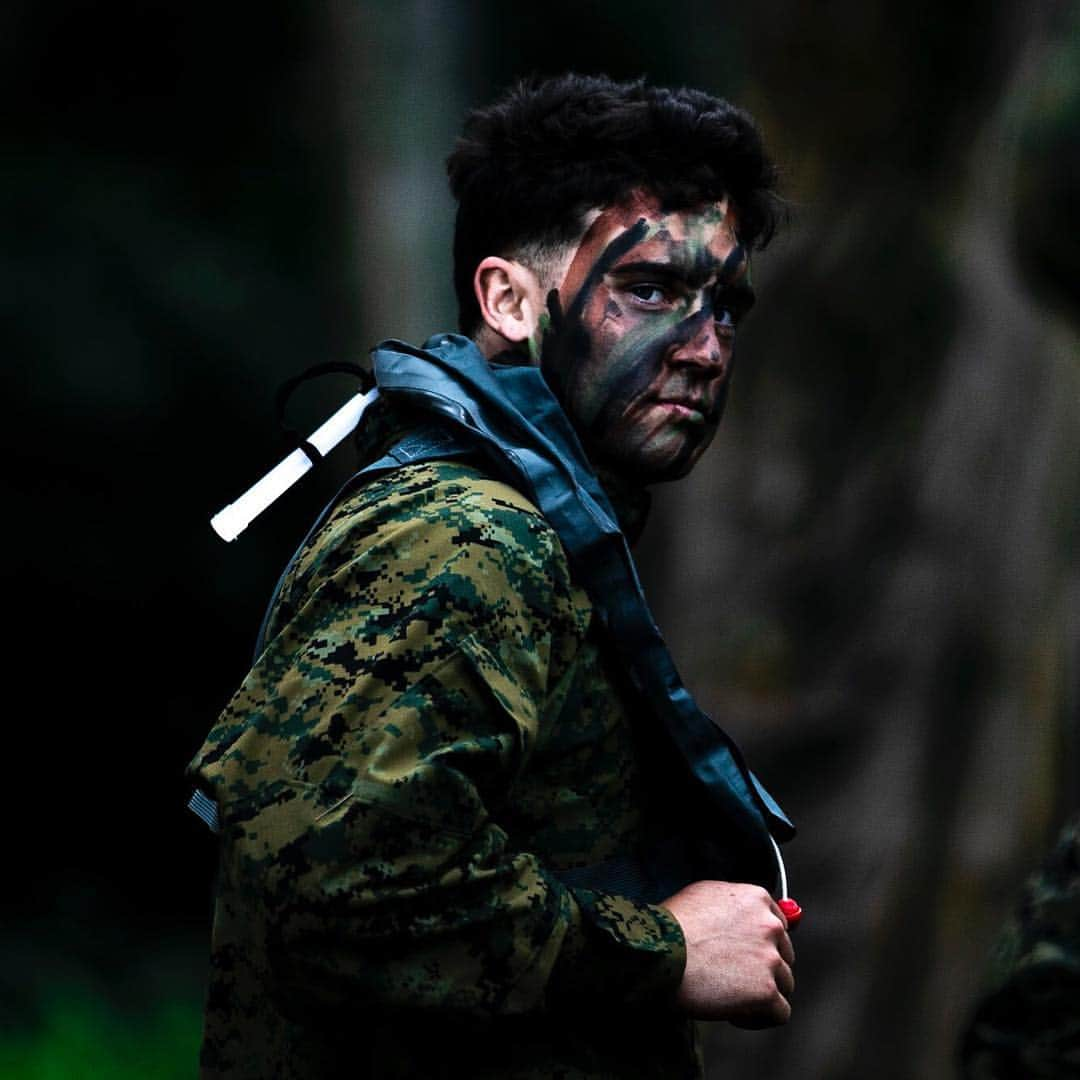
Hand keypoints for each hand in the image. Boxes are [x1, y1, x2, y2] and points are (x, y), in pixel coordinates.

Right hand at [660, 880, 794, 1026]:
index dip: (760, 943)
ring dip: (761, 992)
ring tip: (728, 995)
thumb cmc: (671, 925)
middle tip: (731, 976)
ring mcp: (770, 958)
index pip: (778, 924)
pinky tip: (734, 1014)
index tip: (743, 955)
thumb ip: (736, 905)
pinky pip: (779, 1012)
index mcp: (755, 898)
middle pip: (784, 954)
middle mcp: (769, 925)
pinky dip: (759, 1018)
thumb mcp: (704, 895)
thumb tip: (755, 917)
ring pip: (784, 983)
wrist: (658, 953)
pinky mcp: (766, 991)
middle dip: (762, 968)